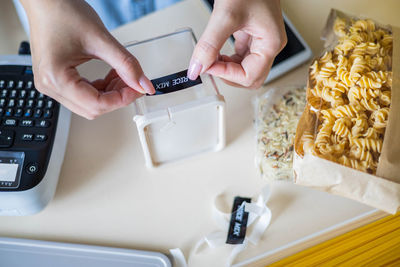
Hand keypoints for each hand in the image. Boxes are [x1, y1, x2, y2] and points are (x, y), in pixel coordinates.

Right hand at [21, 0, 154, 118]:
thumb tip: (143, 84)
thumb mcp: (101, 39)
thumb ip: (126, 64)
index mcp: (55, 79)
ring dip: (111, 93)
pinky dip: (102, 88)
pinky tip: (112, 75)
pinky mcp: (57, 79)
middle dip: (117, 97)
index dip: (122, 99)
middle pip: (93, 108)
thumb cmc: (61, 11)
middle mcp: (49, 86)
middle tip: (134, 83)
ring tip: (123, 75)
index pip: (96, 104)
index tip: (138, 89)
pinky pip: (84, 94)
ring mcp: (52, 84)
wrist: (45, 0)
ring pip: (90, 103)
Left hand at [188, 0, 286, 88]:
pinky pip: (240, 57)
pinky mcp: (252, 36)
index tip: (207, 65)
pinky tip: (215, 52)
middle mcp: (269, 45)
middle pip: (250, 78)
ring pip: (244, 69)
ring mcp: (261, 41)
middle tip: (209, 65)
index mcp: (270, 43)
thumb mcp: (226, 15)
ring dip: (226, 69)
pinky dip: (226, 59)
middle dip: (228, 76)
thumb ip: (210, 45)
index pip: (249, 76)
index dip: (227, 75)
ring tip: (210, 58)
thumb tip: (197, 68)